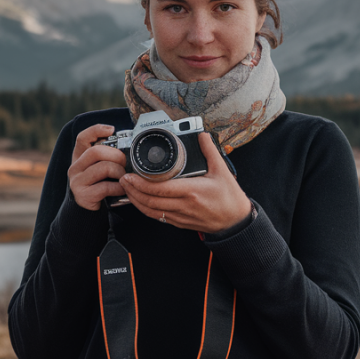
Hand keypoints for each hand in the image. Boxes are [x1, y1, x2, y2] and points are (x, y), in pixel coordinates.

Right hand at [67, 124, 128, 210]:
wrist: (88, 210)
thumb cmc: (99, 184)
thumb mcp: (99, 168)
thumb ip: (106, 156)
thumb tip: (128, 144)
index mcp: (79, 157)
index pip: (82, 138)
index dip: (96, 130)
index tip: (112, 130)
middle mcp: (75, 167)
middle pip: (96, 151)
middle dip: (116, 155)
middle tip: (124, 164)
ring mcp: (77, 181)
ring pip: (103, 168)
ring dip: (119, 172)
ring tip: (123, 178)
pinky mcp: (83, 195)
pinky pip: (106, 187)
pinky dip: (119, 188)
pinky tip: (122, 190)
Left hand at [121, 132, 252, 233]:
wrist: (235, 222)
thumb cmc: (229, 199)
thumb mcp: (222, 171)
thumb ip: (210, 151)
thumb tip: (202, 135)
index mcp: (191, 191)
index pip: (160, 188)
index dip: (141, 183)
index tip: (131, 175)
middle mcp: (183, 205)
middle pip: (150, 200)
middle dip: (133, 191)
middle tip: (124, 179)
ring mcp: (180, 216)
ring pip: (151, 211)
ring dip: (136, 201)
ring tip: (128, 189)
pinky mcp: (180, 222)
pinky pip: (158, 217)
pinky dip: (146, 209)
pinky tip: (141, 202)